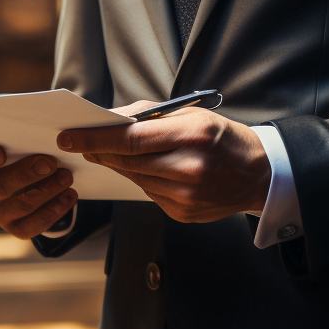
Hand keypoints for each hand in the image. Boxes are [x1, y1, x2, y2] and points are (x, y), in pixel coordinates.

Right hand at [0, 146, 76, 239]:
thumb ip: (18, 143)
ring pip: (21, 205)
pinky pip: (35, 224)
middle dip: (27, 174)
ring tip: (66, 176)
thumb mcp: (14, 149)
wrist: (27, 185)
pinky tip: (69, 195)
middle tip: (50, 162)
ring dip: (47, 190)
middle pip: (0, 187)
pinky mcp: (15, 229)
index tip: (1, 152)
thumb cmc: (18, 158)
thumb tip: (44, 137)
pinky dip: (55, 209)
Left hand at [57, 100, 269, 222]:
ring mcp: (186, 195)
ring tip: (106, 153)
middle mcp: (189, 168)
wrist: (259, 174)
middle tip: (78, 142)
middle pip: (127, 161)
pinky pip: (148, 194)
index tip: (70, 136)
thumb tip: (109, 119)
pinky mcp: (182, 213)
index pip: (130, 138)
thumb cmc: (222, 139)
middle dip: (99, 151)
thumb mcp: (193, 115)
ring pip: (134, 179)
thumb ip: (150, 116)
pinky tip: (140, 170)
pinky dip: (139, 180)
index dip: (95, 138)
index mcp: (193, 135)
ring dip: (117, 166)